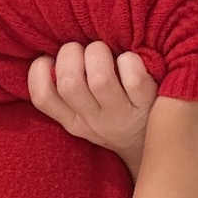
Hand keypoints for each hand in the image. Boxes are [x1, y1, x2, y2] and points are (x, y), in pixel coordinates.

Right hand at [28, 41, 157, 173]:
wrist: (159, 148)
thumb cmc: (118, 118)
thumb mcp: (86, 115)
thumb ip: (68, 93)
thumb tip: (50, 55)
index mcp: (73, 120)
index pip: (42, 97)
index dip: (39, 72)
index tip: (49, 59)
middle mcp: (94, 120)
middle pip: (69, 83)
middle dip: (72, 53)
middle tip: (83, 49)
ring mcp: (121, 114)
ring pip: (100, 79)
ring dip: (99, 53)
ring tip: (105, 50)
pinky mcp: (148, 105)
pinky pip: (134, 78)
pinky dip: (130, 61)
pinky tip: (131, 59)